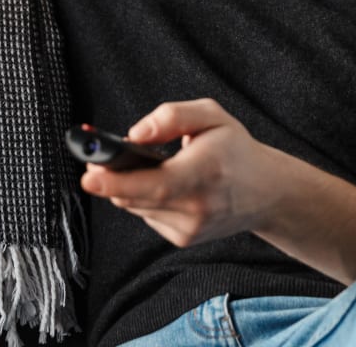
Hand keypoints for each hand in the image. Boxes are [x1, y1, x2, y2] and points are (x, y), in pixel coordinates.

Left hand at [79, 98, 276, 246]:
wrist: (265, 192)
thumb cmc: (235, 149)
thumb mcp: (212, 116)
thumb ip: (172, 116)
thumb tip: (134, 135)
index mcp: (206, 171)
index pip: (157, 184)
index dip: (117, 181)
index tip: (89, 175)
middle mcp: (198, 206)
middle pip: (136, 196)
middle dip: (110, 177)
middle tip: (95, 157)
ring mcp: (190, 228)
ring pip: (136, 206)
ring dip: (129, 186)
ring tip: (143, 164)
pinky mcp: (183, 239)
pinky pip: (147, 215)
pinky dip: (145, 198)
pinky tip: (164, 184)